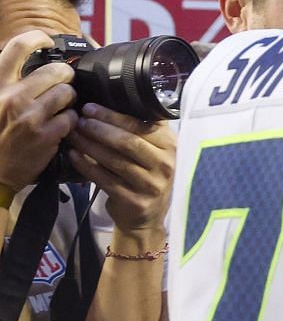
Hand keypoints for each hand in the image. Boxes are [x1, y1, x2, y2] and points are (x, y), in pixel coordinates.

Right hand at [0, 30, 77, 192]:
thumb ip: (7, 81)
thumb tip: (27, 61)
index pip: (16, 47)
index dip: (36, 37)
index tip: (46, 40)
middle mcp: (12, 96)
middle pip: (55, 70)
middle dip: (65, 76)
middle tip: (64, 82)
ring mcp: (30, 116)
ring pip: (67, 93)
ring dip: (69, 99)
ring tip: (60, 107)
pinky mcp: (46, 135)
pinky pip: (71, 118)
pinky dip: (70, 121)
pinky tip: (61, 126)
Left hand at [66, 105, 175, 235]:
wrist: (147, 217)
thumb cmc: (146, 176)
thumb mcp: (153, 151)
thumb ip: (141, 131)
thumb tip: (109, 103)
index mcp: (171, 147)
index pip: (141, 125)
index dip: (113, 115)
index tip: (90, 107)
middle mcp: (165, 165)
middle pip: (128, 141)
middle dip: (99, 129)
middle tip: (79, 120)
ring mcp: (152, 184)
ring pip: (115, 160)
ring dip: (90, 145)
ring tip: (73, 135)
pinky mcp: (135, 200)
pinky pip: (105, 179)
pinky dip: (86, 166)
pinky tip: (73, 156)